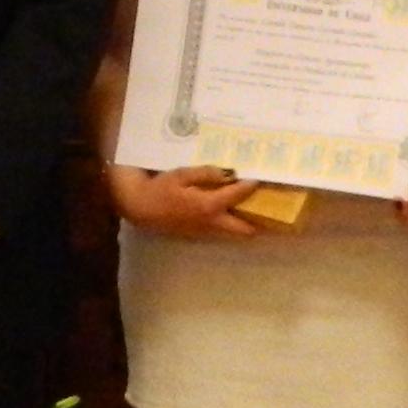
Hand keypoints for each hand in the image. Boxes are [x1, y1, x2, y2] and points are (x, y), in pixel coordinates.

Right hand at [112, 164, 265, 242]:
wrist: (141, 208)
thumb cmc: (161, 188)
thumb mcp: (182, 174)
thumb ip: (207, 173)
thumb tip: (229, 173)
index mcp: (209, 206)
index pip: (238, 195)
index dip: (251, 185)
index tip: (259, 177)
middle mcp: (212, 223)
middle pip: (245, 229)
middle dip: (260, 219)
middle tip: (267, 205)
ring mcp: (205, 231)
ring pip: (234, 233)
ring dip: (244, 222)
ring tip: (251, 207)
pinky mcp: (198, 234)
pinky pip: (221, 231)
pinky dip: (229, 222)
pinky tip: (227, 210)